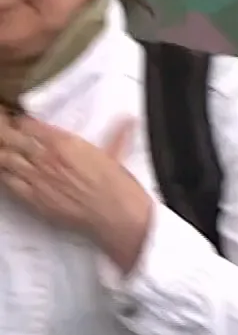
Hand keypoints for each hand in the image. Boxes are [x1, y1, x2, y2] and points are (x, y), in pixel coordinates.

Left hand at [0, 114, 152, 266]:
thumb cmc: (118, 185)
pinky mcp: (32, 197)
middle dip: (2, 131)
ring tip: (3, 150)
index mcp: (66, 142)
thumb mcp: (116, 154)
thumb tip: (128, 120)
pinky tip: (3, 171)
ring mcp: (37, 177)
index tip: (14, 120)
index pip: (28, 124)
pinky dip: (2, 174)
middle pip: (9, 137)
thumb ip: (116, 135)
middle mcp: (46, 156)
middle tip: (2, 131)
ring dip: (1, 151)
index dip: (18, 121)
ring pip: (3, 158)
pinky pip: (6, 182)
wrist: (115, 214)